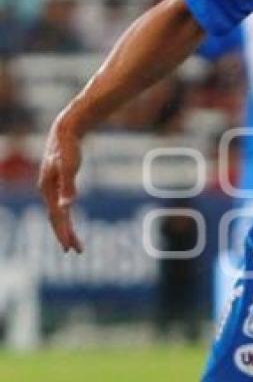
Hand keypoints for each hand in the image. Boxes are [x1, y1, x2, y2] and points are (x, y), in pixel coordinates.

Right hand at [38, 114, 83, 252]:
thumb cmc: (67, 148)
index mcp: (47, 189)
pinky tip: (69, 217)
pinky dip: (65, 215)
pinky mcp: (56, 183)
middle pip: (55, 219)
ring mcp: (50, 187)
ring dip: (66, 228)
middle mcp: (46, 191)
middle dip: (65, 235)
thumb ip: (68, 187)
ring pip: (57, 213)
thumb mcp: (69, 167)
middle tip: (76, 251)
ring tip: (76, 242)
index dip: (63, 233)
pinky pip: (60, 205)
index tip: (69, 249)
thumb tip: (67, 206)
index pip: (56, 217)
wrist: (64, 131)